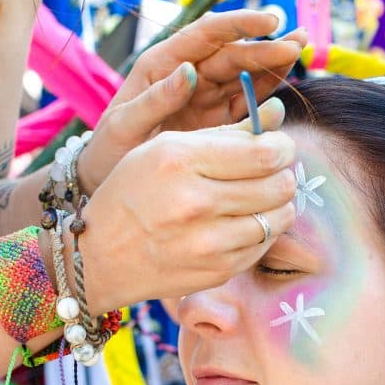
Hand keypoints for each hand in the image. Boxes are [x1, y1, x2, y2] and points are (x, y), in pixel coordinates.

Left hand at [78, 10, 305, 192]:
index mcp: (162, 65)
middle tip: (297, 43)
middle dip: (265, 47)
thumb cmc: (109, 150)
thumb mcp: (124, 126)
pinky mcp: (217, 122)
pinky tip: (289, 82)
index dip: (238, 26)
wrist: (109, 179)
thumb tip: (189, 72)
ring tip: (301, 50)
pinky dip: (268, 94)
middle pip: (232, 55)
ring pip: (245, 75)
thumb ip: (155, 100)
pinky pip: (247, 104)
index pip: (205, 35)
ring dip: (272, 63)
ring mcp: (205, 99)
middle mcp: (187, 76)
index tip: (269, 22)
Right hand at [78, 101, 297, 310]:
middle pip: (279, 185)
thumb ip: (224, 133)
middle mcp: (195, 202)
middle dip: (284, 174)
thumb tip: (277, 113)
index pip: (263, 153)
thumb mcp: (165, 148)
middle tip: (274, 172)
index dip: (282, 147)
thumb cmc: (134, 192)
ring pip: (280, 217)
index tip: (280, 147)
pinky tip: (244, 222)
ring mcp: (209, 242)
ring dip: (279, 204)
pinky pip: (265, 245)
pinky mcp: (219, 271)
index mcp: (180, 161)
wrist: (100, 256)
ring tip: (260, 197)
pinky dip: (264, 231)